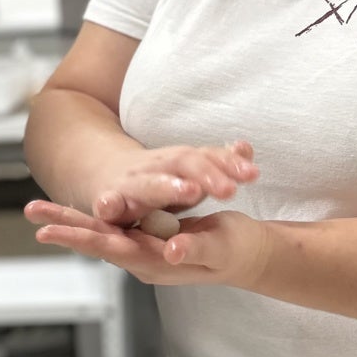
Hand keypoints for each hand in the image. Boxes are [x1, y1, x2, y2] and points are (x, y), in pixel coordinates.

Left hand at [24, 200, 270, 287]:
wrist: (248, 255)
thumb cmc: (237, 252)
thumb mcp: (221, 249)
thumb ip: (196, 249)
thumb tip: (172, 249)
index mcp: (155, 262)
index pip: (109, 248)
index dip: (79, 237)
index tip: (47, 231)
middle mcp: (142, 257)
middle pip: (96, 240)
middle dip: (63, 226)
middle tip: (30, 212)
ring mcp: (143, 247)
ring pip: (100, 232)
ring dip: (70, 220)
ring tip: (38, 210)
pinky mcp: (148, 235)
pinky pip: (113, 225)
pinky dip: (91, 216)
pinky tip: (69, 210)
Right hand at [92, 140, 257, 227]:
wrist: (104, 171)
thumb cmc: (158, 180)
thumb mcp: (190, 171)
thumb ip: (218, 164)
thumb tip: (246, 148)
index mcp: (180, 161)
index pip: (208, 157)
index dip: (229, 164)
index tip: (252, 175)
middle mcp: (157, 166)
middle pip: (183, 163)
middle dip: (206, 174)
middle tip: (229, 189)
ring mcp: (131, 183)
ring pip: (149, 184)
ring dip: (167, 187)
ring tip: (190, 191)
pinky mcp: (108, 201)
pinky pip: (107, 203)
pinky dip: (107, 204)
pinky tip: (109, 208)